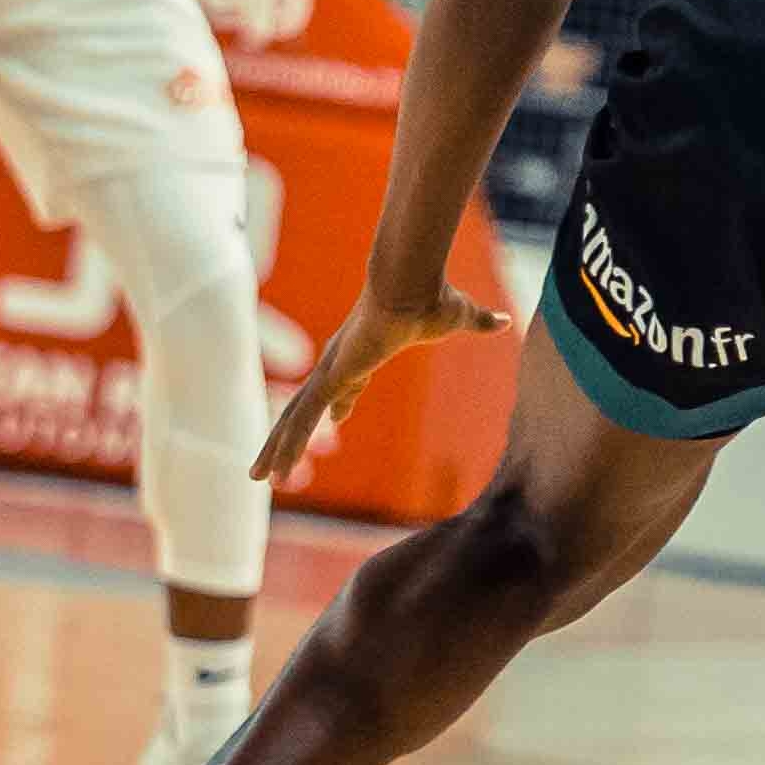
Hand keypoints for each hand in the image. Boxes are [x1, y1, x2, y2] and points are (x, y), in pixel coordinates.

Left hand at [257, 273, 505, 481]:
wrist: (412, 287)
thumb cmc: (432, 299)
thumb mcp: (460, 319)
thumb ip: (478, 323)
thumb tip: (506, 322)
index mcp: (365, 350)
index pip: (347, 383)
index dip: (342, 400)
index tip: (337, 417)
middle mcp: (340, 361)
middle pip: (308, 404)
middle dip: (291, 432)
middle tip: (277, 456)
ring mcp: (331, 371)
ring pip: (295, 419)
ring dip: (276, 449)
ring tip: (258, 478)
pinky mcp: (330, 378)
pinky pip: (302, 420)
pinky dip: (285, 446)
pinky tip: (273, 470)